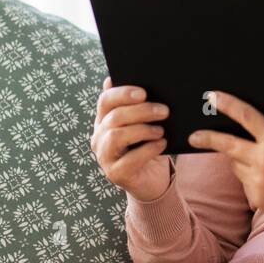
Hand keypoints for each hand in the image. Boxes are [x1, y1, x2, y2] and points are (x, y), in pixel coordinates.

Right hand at [90, 76, 172, 201]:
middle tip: (164, 110)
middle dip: (141, 111)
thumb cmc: (148, 145)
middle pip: (114, 117)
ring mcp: (104, 157)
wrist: (153, 179)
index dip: (122, 93)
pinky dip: (148, 150)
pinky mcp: (115, 174)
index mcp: (104, 120)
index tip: (143, 92)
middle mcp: (99, 137)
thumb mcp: (145, 123)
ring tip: (161, 130)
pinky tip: (161, 144)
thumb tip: (143, 84)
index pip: (105, 100)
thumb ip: (140, 105)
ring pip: (117, 136)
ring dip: (143, 130)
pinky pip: (129, 160)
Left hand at [187, 90, 263, 225]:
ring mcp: (258, 183)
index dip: (228, 104)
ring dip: (242, 162)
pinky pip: (245, 184)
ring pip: (236, 166)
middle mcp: (263, 162)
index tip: (214, 97)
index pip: (246, 117)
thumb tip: (248, 133)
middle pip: (226, 145)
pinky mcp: (257, 199)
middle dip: (207, 139)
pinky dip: (252, 180)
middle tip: (194, 136)